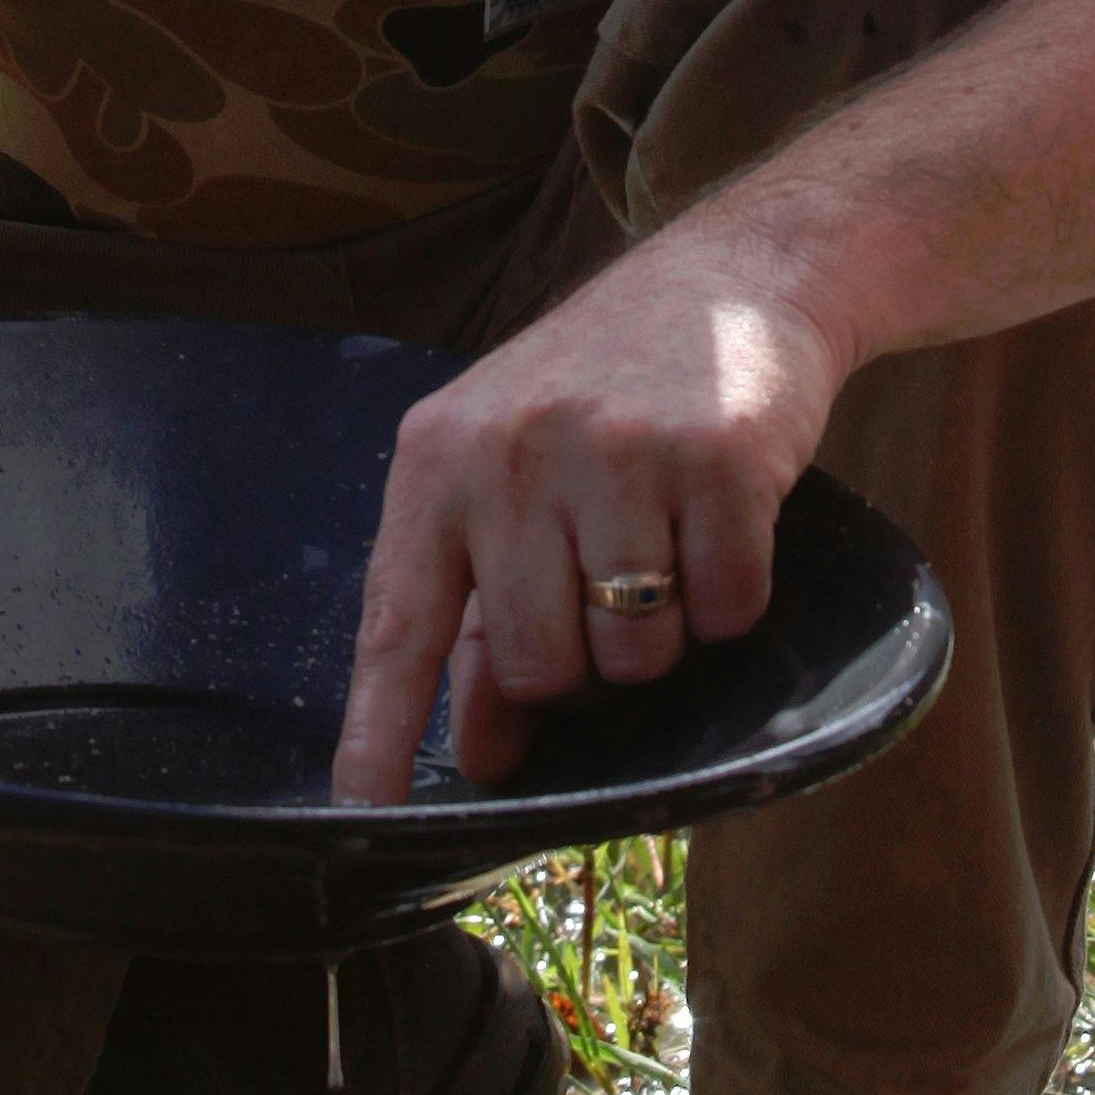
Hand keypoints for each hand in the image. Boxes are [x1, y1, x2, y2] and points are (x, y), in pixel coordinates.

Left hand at [330, 232, 846, 802]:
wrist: (732, 277)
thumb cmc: (603, 396)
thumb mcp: (512, 481)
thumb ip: (483, 615)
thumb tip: (480, 753)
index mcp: (437, 460)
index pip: (397, 623)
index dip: (379, 731)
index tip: (362, 818)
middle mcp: (513, 452)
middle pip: (537, 667)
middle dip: (580, 664)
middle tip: (605, 581)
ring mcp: (616, 452)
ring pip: (632, 656)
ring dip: (660, 634)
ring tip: (662, 538)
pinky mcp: (718, 459)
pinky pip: (725, 613)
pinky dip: (732, 597)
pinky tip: (721, 520)